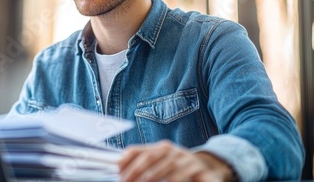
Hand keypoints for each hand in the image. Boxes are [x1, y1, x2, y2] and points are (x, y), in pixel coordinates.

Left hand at [118, 140, 233, 181]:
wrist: (210, 168)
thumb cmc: (179, 167)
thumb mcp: (162, 162)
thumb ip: (144, 163)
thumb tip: (119, 168)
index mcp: (161, 148)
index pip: (138, 151)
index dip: (125, 160)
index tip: (116, 171)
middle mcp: (173, 152)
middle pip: (150, 159)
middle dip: (136, 172)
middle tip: (126, 181)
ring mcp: (187, 160)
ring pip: (168, 170)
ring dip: (153, 178)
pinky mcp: (201, 171)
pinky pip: (184, 178)